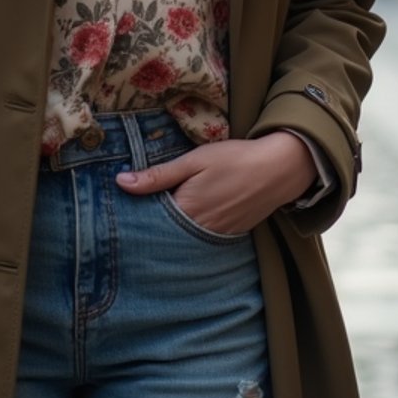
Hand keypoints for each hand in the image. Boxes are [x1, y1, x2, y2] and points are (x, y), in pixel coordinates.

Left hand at [115, 133, 315, 233]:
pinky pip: (201, 238)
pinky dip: (190, 231)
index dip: (135, 215)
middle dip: (149, 226)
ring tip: (153, 217)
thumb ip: (158, 174)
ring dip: (169, 230)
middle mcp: (200, 230)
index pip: (149, 222)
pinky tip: (184, 219)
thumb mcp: (194, 160)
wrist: (279, 169)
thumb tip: (121, 182)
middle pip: (165, 234)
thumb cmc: (235, 159)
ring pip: (183, 238)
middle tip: (131, 215)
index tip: (118, 209)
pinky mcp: (230, 234)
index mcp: (187, 210)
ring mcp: (217, 235)